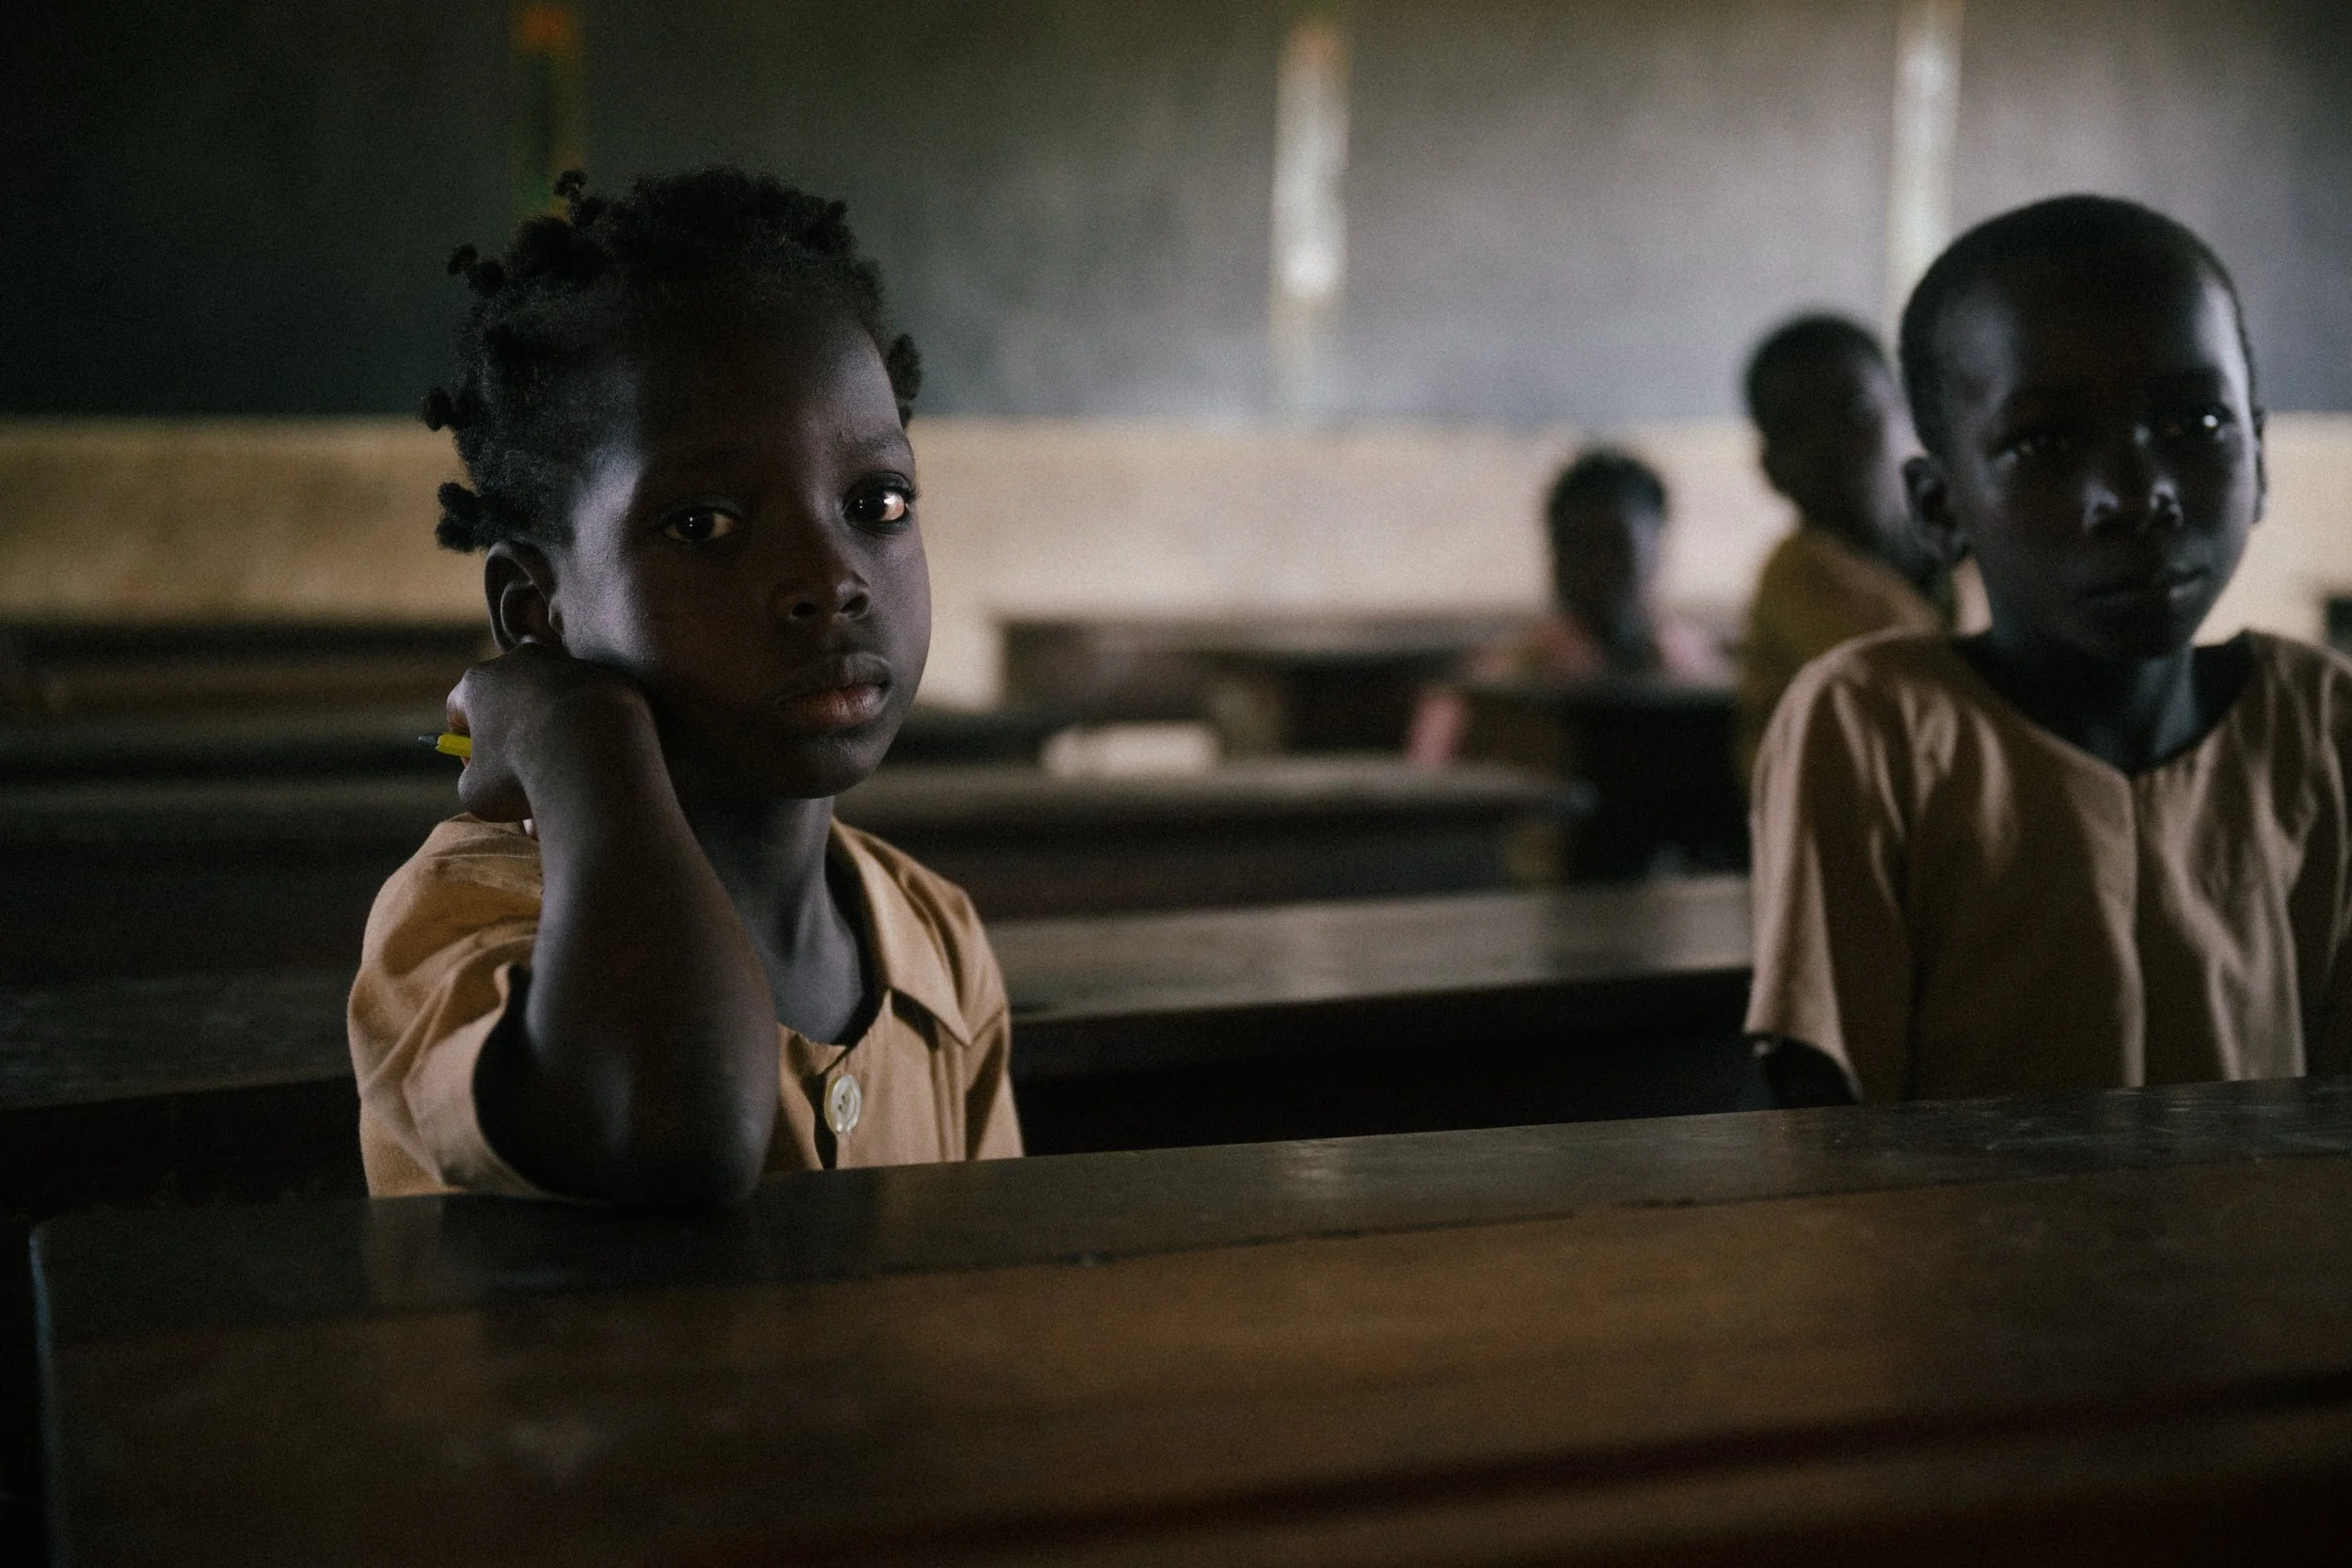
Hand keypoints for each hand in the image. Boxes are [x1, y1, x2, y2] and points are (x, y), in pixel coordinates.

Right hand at [444, 642, 654, 822]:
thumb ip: (474, 778)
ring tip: (566, 775)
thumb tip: (487, 778)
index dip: (464, 739)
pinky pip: (595, 708)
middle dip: (514, 733)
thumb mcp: (477, 793)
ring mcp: (569, 665)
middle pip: (511, 698)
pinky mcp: (609, 676)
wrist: (593, 760)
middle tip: (522, 769)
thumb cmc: (522, 776)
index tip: (476, 765)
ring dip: (556, 732)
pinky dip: (593, 729)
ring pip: (556, 702)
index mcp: (480, 681)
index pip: (461, 706)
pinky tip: (599, 760)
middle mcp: (523, 661)